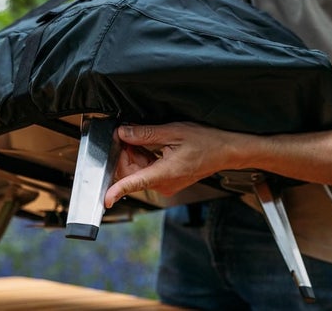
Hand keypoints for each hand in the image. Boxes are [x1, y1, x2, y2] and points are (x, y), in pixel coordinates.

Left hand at [104, 122, 239, 207]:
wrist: (226, 152)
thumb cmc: (207, 142)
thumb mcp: (174, 132)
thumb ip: (146, 134)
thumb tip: (123, 133)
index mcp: (165, 173)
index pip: (135, 184)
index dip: (117, 191)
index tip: (105, 199)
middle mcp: (164, 184)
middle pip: (131, 174)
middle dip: (125, 154)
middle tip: (129, 134)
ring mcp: (166, 185)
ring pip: (138, 172)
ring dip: (135, 155)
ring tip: (143, 137)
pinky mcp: (168, 182)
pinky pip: (148, 172)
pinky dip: (144, 159)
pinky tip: (149, 145)